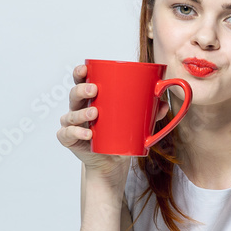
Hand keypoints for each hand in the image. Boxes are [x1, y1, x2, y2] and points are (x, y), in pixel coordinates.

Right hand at [56, 64, 170, 182]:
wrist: (112, 161)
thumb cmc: (120, 135)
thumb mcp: (136, 122)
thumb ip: (150, 114)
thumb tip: (164, 105)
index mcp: (91, 98)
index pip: (81, 81)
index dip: (80, 73)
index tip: (85, 69)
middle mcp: (79, 108)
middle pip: (74, 94)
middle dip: (82, 90)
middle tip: (94, 90)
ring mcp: (72, 125)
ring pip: (70, 115)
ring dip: (82, 113)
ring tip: (94, 113)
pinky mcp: (70, 140)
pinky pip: (67, 135)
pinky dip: (76, 133)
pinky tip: (88, 134)